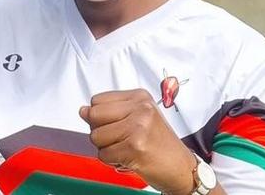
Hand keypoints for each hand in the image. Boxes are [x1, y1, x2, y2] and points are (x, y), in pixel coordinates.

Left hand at [80, 89, 197, 194]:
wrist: (182, 168)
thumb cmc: (159, 143)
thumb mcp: (139, 118)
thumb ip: (110, 112)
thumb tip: (82, 110)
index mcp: (139, 97)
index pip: (97, 100)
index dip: (99, 116)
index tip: (116, 125)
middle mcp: (140, 108)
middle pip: (93, 115)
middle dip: (99, 131)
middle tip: (118, 139)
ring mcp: (138, 127)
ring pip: (95, 136)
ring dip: (106, 148)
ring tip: (125, 148)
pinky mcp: (134, 147)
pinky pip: (103, 154)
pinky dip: (111, 160)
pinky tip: (127, 158)